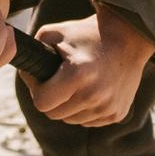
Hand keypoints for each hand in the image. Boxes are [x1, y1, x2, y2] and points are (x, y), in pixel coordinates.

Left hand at [26, 6, 154, 127]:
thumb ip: (32, 53)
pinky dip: (85, 109)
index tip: (42, 79)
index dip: (37, 90)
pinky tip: (92, 90)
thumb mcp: (53, 34)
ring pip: (71, 120)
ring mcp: (108, 108)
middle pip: (54, 115)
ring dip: (68, 105)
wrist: (129, 38)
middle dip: (51, 100)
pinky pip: (88, 121)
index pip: (41, 103)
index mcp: (77, 75)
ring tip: (77, 83)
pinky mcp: (117, 114)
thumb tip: (25, 76)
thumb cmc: (85, 34)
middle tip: (57, 81)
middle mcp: (94, 95)